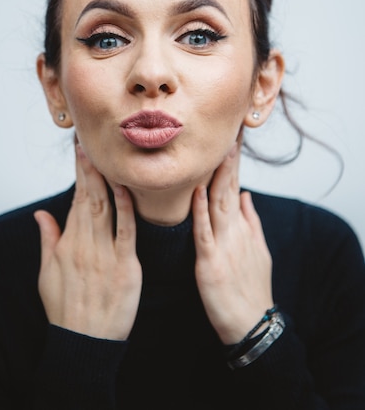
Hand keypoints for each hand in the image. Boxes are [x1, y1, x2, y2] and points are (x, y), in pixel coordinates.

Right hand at [34, 144, 141, 339]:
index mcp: (68, 244)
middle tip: (92, 143)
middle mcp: (84, 245)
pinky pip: (126, 232)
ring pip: (105, 209)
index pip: (75, 200)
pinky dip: (126, 209)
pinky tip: (126, 189)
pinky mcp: (126, 267)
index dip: (80, 174)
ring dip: (106, 181)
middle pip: (89, 198)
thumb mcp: (47, 274)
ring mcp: (105, 255)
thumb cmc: (66, 308)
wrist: (84, 342)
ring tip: (107, 156)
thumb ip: (47, 239)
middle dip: (91, 169)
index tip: (82, 152)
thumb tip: (40, 213)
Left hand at [192, 142, 272, 344]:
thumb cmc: (251, 287)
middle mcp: (234, 231)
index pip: (236, 187)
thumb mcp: (257, 250)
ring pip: (218, 204)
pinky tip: (197, 190)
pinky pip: (204, 232)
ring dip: (217, 176)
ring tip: (217, 150)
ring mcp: (223, 245)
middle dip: (227, 160)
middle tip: (226, 131)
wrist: (251, 322)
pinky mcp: (210, 262)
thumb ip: (251, 220)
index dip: (233, 163)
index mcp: (241, 227)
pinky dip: (200, 210)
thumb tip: (247, 194)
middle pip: (229, 189)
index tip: (230, 139)